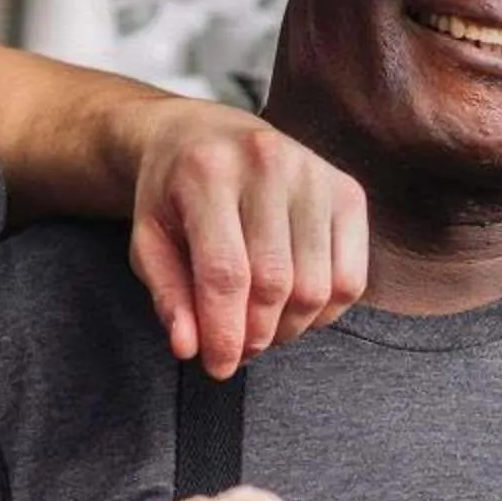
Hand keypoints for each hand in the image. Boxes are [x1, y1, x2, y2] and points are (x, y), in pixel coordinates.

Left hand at [128, 103, 368, 376]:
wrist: (204, 134)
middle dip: (257, 335)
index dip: (224, 333)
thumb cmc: (173, 194)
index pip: (226, 273)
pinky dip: (325, 312)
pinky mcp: (348, 190)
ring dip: (290, 328)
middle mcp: (267, 162)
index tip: (217, 367)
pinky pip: (352, 278)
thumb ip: (167, 295)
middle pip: (276, 283)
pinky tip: (295, 310)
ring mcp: (315, 173)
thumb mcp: (149, 240)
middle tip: (238, 350)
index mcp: (208, 171)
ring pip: (318, 287)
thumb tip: (190, 348)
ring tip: (262, 329)